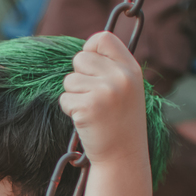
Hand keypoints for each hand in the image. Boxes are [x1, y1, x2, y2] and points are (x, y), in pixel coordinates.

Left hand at [58, 32, 148, 169]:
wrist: (122, 157)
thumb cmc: (119, 124)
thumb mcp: (126, 90)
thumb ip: (110, 69)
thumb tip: (83, 53)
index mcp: (131, 69)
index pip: (103, 38)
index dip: (90, 49)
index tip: (89, 67)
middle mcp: (120, 77)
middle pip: (80, 58)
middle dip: (78, 77)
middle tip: (91, 97)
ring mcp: (105, 92)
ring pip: (69, 80)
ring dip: (74, 96)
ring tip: (91, 112)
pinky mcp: (89, 107)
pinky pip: (64, 99)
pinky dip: (70, 110)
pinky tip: (86, 121)